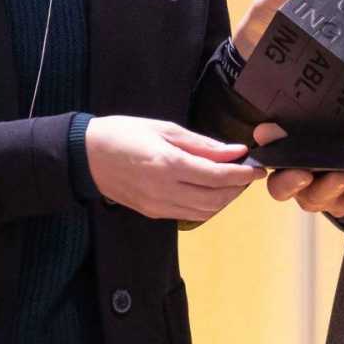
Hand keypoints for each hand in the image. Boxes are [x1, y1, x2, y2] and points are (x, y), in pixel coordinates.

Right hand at [83, 115, 261, 220]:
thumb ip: (202, 144)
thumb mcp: (164, 129)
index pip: (217, 176)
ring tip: (231, 182)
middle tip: (247, 174)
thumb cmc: (122, 134)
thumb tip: (235, 151)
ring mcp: (158, 205)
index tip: (258, 167)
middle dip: (237, 188)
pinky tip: (209, 191)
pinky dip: (207, 206)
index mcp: (167, 164)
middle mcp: (164, 190)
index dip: (242, 174)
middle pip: (215, 198)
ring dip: (224, 200)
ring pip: (205, 211)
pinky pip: (189, 214)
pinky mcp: (153, 212)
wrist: (86, 156)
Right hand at [255, 122, 343, 218]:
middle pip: (316, 200)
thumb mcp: (300, 131)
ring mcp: (342, 200)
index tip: (302, 173)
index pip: (281, 189)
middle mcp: (314, 194)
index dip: (290, 184)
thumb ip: (283, 134)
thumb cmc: (318, 135)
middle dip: (331, 188)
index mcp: (292, 179)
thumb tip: (264, 131)